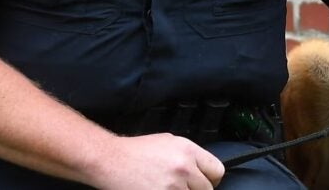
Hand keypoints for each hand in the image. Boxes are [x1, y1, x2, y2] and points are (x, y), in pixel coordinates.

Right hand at [95, 133, 224, 189]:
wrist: (111, 160)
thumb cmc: (136, 151)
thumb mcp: (169, 142)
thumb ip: (189, 155)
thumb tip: (202, 169)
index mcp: (188, 150)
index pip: (216, 170)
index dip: (211, 179)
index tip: (204, 183)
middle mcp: (183, 167)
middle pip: (206, 189)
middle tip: (182, 187)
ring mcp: (173, 186)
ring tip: (168, 188)